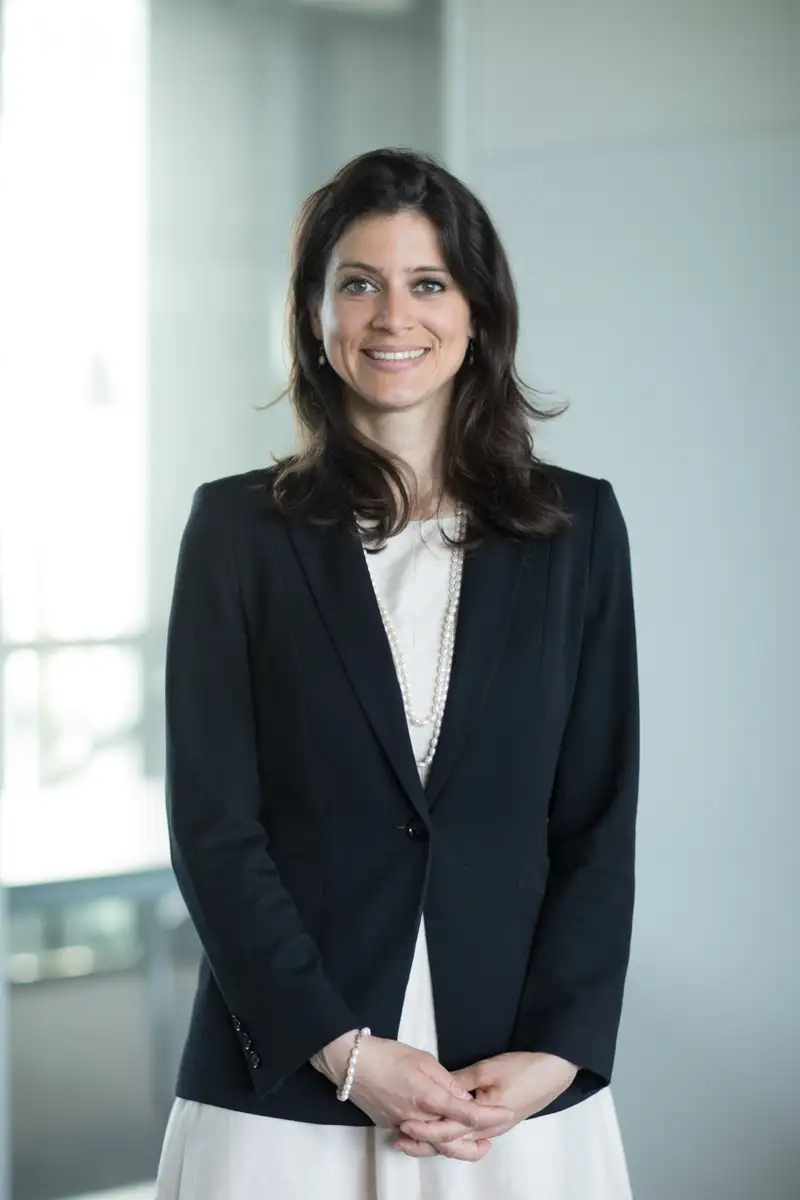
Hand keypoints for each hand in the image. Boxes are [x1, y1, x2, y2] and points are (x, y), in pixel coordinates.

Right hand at [311, 1030, 512, 1154]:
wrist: (350, 1063)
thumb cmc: (387, 1054)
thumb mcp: (422, 1059)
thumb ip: (446, 1080)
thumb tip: (464, 1096)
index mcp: (428, 1099)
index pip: (467, 1113)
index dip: (489, 1115)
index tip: (507, 1112)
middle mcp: (417, 1119)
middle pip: (451, 1141)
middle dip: (474, 1146)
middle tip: (489, 1144)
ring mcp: (402, 1125)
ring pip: (433, 1144)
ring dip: (454, 1146)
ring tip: (471, 1144)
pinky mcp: (390, 1125)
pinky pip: (417, 1138)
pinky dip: (432, 1140)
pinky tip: (440, 1134)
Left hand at [394, 1052, 578, 1157]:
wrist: (556, 1069)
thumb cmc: (524, 1068)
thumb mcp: (489, 1069)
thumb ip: (462, 1081)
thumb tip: (438, 1089)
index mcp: (486, 1118)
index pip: (449, 1130)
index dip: (426, 1128)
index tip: (404, 1123)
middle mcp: (490, 1130)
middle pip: (452, 1142)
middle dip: (426, 1141)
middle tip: (401, 1136)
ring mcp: (495, 1128)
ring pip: (460, 1141)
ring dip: (437, 1140)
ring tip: (413, 1135)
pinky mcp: (499, 1122)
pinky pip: (470, 1134)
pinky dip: (452, 1134)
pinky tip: (440, 1128)